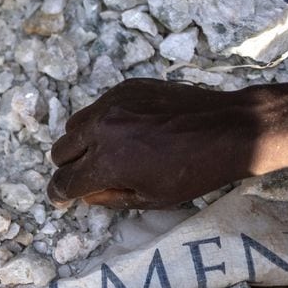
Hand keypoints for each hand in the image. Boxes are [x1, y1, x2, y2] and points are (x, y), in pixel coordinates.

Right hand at [49, 79, 272, 209]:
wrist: (228, 129)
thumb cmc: (195, 172)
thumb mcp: (152, 199)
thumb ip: (111, 198)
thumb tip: (86, 195)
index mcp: (106, 163)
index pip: (63, 182)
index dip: (59, 195)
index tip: (63, 198)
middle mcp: (101, 130)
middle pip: (60, 152)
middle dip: (69, 168)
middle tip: (87, 176)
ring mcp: (111, 105)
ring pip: (74, 126)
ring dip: (81, 143)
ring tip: (106, 151)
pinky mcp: (124, 89)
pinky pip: (98, 107)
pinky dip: (102, 122)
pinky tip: (128, 130)